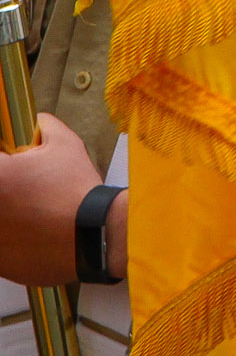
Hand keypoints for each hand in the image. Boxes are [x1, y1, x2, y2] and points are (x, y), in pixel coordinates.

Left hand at [0, 115, 101, 284]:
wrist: (94, 235)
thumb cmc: (77, 192)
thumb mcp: (66, 146)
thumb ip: (47, 127)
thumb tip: (41, 121)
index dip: (7, 165)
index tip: (14, 167)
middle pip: (0, 195)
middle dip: (9, 192)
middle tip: (25, 192)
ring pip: (2, 221)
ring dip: (11, 217)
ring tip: (34, 214)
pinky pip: (4, 246)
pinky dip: (14, 241)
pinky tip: (35, 234)